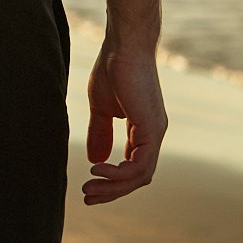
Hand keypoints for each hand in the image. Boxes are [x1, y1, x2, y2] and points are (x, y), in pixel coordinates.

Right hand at [82, 40, 167, 203]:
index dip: (113, 181)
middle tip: (88, 197)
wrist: (124, 45)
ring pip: (140, 175)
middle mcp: (153, 134)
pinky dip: (119, 172)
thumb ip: (100, 132)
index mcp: (143, 130)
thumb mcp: (101, 107)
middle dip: (112, 191)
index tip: (89, 186)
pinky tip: (98, 169)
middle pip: (138, 177)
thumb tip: (95, 159)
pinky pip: (140, 164)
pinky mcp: (151, 128)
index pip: (133, 166)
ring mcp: (154, 132)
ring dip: (114, 186)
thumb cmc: (112, 68)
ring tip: (89, 187)